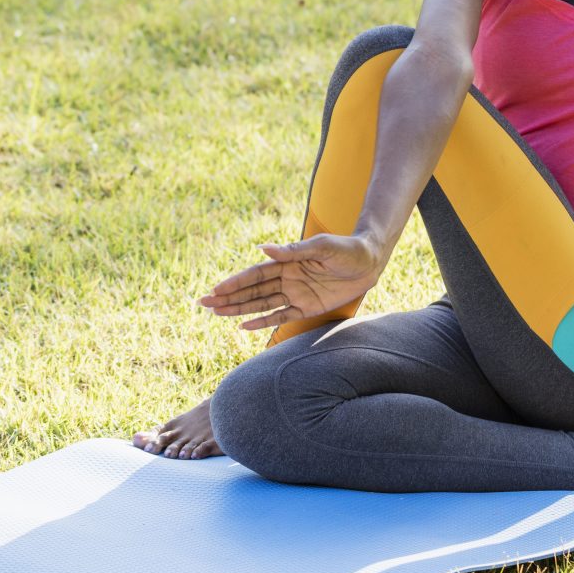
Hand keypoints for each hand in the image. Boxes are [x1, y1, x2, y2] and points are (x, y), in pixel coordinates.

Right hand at [199, 233, 384, 331]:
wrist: (370, 261)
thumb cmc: (346, 249)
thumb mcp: (321, 247)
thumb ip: (293, 250)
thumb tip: (264, 248)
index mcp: (287, 262)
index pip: (255, 275)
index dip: (235, 283)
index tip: (215, 290)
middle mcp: (287, 278)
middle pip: (252, 291)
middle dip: (228, 297)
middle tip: (203, 303)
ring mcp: (296, 294)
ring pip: (261, 304)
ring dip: (239, 309)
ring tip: (216, 313)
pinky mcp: (308, 308)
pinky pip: (281, 316)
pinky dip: (262, 322)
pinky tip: (243, 326)